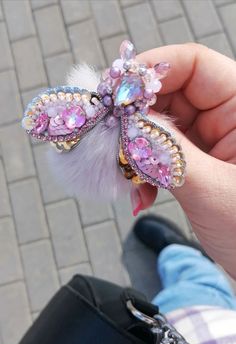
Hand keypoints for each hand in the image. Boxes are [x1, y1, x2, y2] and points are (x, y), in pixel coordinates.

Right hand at [133, 43, 235, 277]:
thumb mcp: (212, 189)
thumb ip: (166, 152)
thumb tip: (123, 121)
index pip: (194, 65)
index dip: (151, 72)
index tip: (114, 94)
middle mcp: (227, 117)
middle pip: (169, 94)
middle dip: (135, 116)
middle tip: (110, 141)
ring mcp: (209, 140)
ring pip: (158, 126)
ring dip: (136, 150)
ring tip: (128, 178)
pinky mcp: (195, 161)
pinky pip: (158, 152)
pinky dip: (143, 169)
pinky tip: (142, 192)